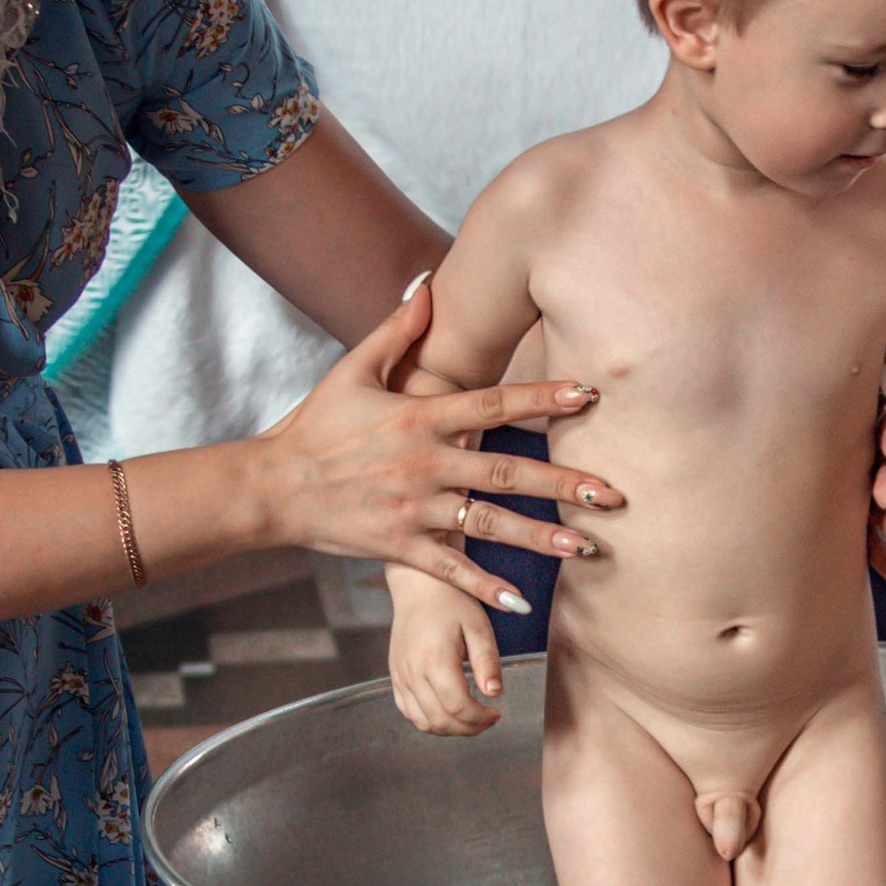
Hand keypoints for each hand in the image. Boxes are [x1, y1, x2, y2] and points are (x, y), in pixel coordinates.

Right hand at [259, 279, 620, 613]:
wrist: (271, 486)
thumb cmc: (314, 426)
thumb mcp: (353, 370)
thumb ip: (397, 330)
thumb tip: (428, 283)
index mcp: (419, 417)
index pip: (493, 403)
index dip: (542, 398)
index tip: (588, 396)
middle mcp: (424, 464)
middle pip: (507, 471)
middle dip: (563, 482)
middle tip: (614, 492)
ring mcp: (413, 508)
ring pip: (488, 525)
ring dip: (540, 538)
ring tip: (586, 547)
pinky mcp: (399, 546)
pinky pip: (449, 569)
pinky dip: (484, 589)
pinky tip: (523, 602)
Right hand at [386, 565, 504, 734]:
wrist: (419, 587)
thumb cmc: (451, 602)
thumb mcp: (478, 626)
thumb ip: (487, 661)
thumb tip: (494, 693)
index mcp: (435, 660)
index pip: (458, 707)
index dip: (480, 718)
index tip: (496, 713)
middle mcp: (413, 671)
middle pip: (440, 720)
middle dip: (469, 728)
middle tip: (488, 720)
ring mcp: (400, 675)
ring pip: (423, 721)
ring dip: (450, 728)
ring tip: (470, 718)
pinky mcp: (395, 676)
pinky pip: (409, 711)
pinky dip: (430, 719)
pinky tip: (448, 711)